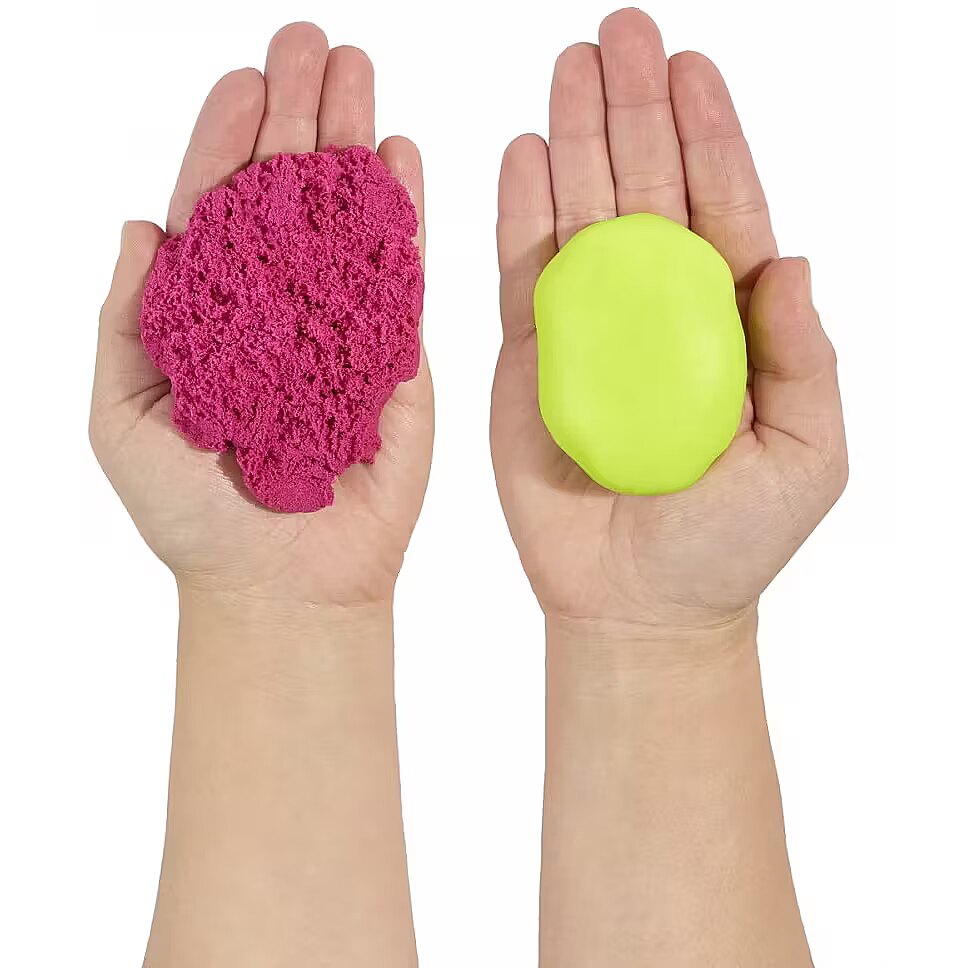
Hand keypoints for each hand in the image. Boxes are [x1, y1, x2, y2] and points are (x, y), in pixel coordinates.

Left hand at [90, 23, 431, 607]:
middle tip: (312, 41)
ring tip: (358, 73)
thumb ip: (127, 320)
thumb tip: (139, 224)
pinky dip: (405, 216)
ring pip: (349, 222)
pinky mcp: (399, 361)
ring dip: (353, 145)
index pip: (220, 211)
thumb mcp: (125, 415)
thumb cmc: (192, 516)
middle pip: (290, 198)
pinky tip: (403, 156)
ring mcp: (344, 331)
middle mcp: (280, 312)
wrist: (282, 585)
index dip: (227, 142)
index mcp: (213, 318)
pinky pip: (403, 278)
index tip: (244, 77)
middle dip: (298, 117)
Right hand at [493, 8, 846, 632]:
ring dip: (577, 140)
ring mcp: (589, 330)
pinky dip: (519, 214)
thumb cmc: (727, 542)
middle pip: (645, 193)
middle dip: (635, 111)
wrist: (635, 603)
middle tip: (621, 33)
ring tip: (572, 68)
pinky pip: (521, 275)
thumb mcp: (802, 456)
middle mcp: (656, 312)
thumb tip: (788, 258)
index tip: (692, 67)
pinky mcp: (529, 360)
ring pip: (580, 217)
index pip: (720, 212)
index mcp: (727, 325)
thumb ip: (803, 358)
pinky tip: (525, 151)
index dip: (709, 137)